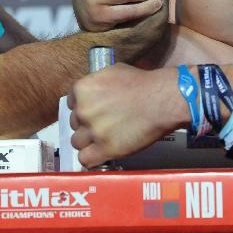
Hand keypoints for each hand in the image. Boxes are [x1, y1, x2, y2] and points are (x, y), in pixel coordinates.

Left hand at [68, 64, 184, 166]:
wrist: (161, 100)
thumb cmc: (141, 83)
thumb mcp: (112, 72)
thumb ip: (96, 84)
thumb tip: (92, 93)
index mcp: (81, 89)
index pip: (71, 104)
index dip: (83, 109)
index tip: (94, 112)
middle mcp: (83, 110)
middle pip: (74, 124)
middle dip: (87, 125)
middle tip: (103, 125)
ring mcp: (93, 131)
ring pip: (77, 142)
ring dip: (89, 142)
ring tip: (105, 139)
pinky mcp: (104, 149)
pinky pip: (85, 160)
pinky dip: (92, 158)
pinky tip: (101, 153)